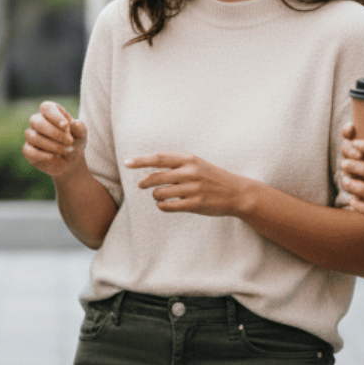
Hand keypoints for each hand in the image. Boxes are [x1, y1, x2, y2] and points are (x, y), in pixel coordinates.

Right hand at [23, 101, 86, 178]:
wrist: (70, 161)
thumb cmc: (75, 142)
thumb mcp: (81, 134)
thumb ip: (79, 127)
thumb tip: (72, 123)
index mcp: (50, 112)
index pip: (46, 107)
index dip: (55, 116)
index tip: (66, 126)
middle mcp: (38, 122)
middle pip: (36, 121)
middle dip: (54, 132)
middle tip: (70, 141)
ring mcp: (31, 135)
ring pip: (33, 137)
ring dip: (52, 145)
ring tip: (66, 150)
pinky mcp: (28, 150)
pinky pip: (29, 150)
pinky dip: (42, 155)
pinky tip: (53, 157)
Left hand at [124, 152, 248, 216]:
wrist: (236, 192)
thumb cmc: (212, 177)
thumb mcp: (196, 164)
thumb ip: (176, 164)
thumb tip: (150, 168)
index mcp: (189, 159)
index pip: (159, 158)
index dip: (140, 161)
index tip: (126, 163)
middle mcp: (190, 172)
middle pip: (156, 177)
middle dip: (144, 182)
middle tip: (141, 185)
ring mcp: (193, 189)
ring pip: (160, 193)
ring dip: (155, 196)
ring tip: (159, 196)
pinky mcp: (195, 204)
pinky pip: (169, 206)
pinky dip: (162, 206)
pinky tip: (164, 204)